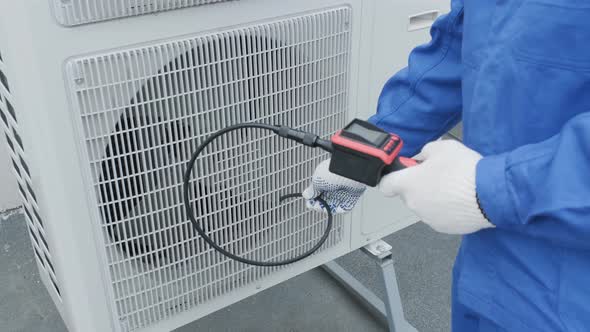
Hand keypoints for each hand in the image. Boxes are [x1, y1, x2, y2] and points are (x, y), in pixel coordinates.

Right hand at [302, 159, 366, 213]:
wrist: (349, 172)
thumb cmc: (332, 172)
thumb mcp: (317, 180)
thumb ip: (312, 190)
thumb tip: (305, 195)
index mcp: (325, 181)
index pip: (317, 193)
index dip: (312, 199)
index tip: (309, 202)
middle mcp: (333, 187)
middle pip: (324, 201)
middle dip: (318, 205)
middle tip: (316, 206)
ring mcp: (342, 193)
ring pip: (333, 206)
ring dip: (327, 209)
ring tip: (324, 208)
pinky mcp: (351, 198)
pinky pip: (345, 208)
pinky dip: (339, 210)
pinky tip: (335, 209)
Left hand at [378, 140, 493, 233]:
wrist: (490, 194)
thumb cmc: (466, 171)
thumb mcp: (442, 147)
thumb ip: (425, 152)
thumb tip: (422, 158)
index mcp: (408, 184)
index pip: (385, 185)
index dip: (391, 179)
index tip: (399, 175)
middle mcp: (414, 204)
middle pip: (409, 195)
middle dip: (419, 185)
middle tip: (436, 175)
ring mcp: (428, 218)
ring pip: (425, 206)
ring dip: (433, 198)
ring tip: (453, 186)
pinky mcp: (443, 227)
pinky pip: (439, 216)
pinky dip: (446, 209)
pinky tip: (460, 199)